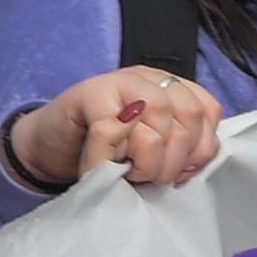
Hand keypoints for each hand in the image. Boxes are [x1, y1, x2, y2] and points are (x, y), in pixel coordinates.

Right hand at [7, 68, 224, 197]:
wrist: (48, 149)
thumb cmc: (103, 154)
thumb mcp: (149, 154)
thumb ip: (179, 149)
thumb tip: (196, 163)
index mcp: (169, 89)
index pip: (208, 110)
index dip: (201, 149)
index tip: (181, 174)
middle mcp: (148, 78)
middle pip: (188, 112)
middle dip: (176, 158)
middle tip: (151, 177)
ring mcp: (118, 81)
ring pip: (159, 110)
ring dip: (149, 157)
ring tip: (131, 172)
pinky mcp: (88, 93)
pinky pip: (115, 123)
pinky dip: (117, 151)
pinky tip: (111, 161)